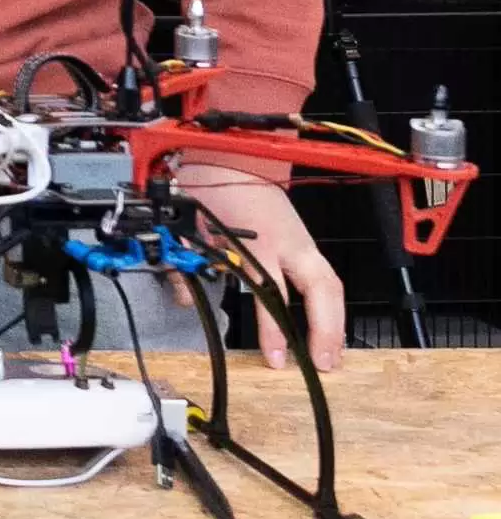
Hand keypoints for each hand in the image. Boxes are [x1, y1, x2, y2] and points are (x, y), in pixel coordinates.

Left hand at [178, 173, 344, 370]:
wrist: (229, 154)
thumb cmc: (209, 185)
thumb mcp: (190, 224)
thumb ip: (186, 262)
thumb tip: (184, 297)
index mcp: (259, 239)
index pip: (273, 291)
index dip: (276, 328)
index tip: (277, 358)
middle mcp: (287, 241)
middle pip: (321, 289)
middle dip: (326, 329)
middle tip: (322, 364)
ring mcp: (299, 238)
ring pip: (331, 282)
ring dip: (335, 320)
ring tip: (332, 353)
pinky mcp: (302, 238)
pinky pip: (323, 274)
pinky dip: (328, 302)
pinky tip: (326, 324)